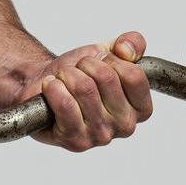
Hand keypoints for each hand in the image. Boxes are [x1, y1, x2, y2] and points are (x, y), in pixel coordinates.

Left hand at [16, 31, 152, 151]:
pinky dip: (53, 87)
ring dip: (67, 74)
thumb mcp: (109, 51)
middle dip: (85, 64)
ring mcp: (101, 136)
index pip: (134, 75)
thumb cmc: (80, 73)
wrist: (44, 83)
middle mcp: (125, 126)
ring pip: (83, 88)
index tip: (100, 61)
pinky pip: (65, 104)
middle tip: (78, 71)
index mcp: (141, 108)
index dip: (111, 59)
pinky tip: (51, 88)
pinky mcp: (75, 141)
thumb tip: (127, 51)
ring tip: (64, 79)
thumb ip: (132, 43)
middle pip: (106, 77)